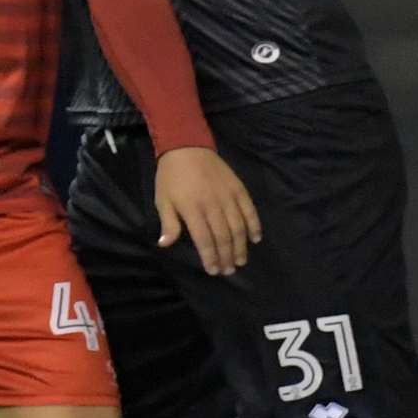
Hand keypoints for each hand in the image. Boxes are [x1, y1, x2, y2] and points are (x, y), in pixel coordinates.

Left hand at [154, 146, 261, 274]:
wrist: (186, 146)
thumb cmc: (171, 176)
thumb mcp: (163, 200)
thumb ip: (168, 223)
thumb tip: (165, 245)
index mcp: (192, 208)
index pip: (204, 239)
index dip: (210, 257)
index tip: (213, 270)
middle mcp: (212, 204)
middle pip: (223, 236)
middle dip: (226, 256)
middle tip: (229, 270)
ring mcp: (227, 196)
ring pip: (238, 226)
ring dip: (241, 246)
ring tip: (240, 261)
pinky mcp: (238, 188)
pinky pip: (249, 210)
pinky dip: (254, 225)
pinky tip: (255, 239)